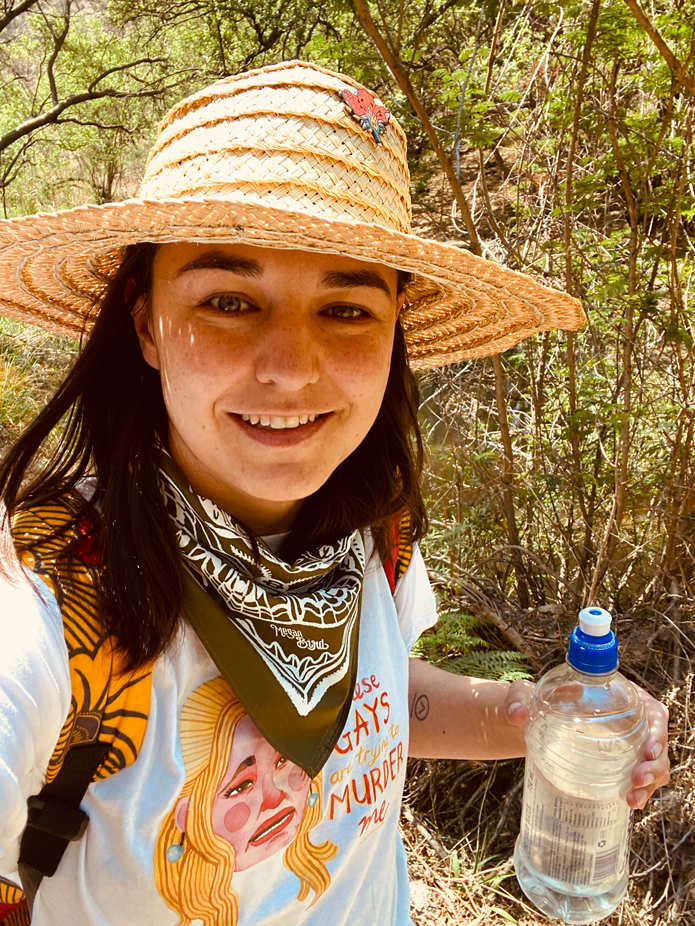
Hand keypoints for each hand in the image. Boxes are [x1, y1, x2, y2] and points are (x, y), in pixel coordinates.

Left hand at [502, 679, 668, 809]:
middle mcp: (630, 718)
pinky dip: (641, 791)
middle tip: (637, 778)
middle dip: (655, 763)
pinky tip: (629, 802)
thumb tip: (516, 714)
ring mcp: (628, 743)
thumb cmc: (536, 701)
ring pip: (654, 764)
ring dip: (651, 781)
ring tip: (633, 798)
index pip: (652, 710)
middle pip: (657, 741)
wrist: (532, 723)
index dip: (658, 731)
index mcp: (618, 694)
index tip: (647, 749)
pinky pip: (641, 778)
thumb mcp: (525, 694)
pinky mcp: (620, 763)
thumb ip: (518, 698)